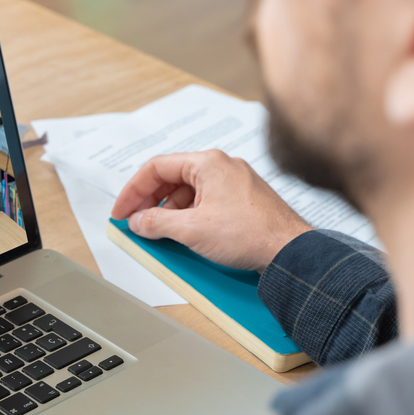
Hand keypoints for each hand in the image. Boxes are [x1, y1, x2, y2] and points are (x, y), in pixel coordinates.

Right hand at [111, 150, 312, 271]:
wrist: (292, 252)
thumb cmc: (250, 233)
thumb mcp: (191, 229)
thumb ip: (156, 222)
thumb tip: (138, 221)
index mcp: (208, 163)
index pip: (156, 167)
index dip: (132, 191)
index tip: (122, 211)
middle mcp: (222, 166)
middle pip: (171, 178)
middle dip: (149, 201)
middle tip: (134, 221)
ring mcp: (234, 182)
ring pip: (187, 191)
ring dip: (168, 210)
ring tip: (156, 231)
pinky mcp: (242, 200)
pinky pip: (204, 201)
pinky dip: (187, 214)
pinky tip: (182, 232)